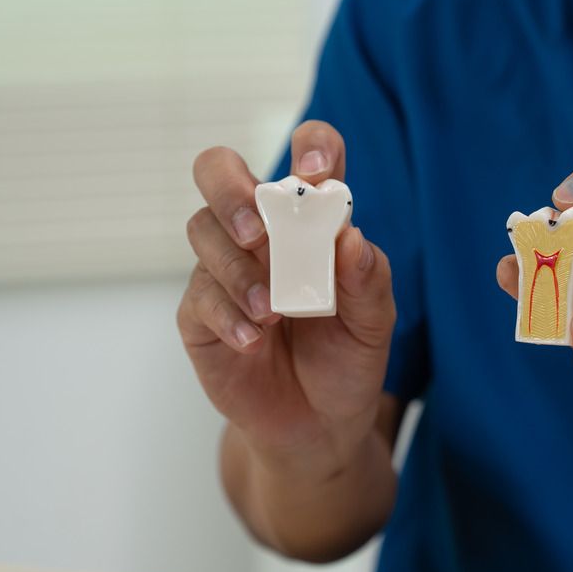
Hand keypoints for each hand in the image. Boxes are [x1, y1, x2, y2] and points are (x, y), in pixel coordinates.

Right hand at [178, 121, 395, 464]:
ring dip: (237, 267)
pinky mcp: (200, 314)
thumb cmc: (347, 360)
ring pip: (203, 230)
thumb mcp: (373, 323)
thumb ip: (368, 279)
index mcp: (311, 222)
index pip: (306, 160)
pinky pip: (199, 296)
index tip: (317, 168)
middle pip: (218, 170)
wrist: (320, 425)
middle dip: (230, 188)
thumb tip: (349, 235)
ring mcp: (224, 270)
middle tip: (259, 231)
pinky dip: (229, 316)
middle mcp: (262, 234)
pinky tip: (255, 341)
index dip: (312, 146)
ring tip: (272, 310)